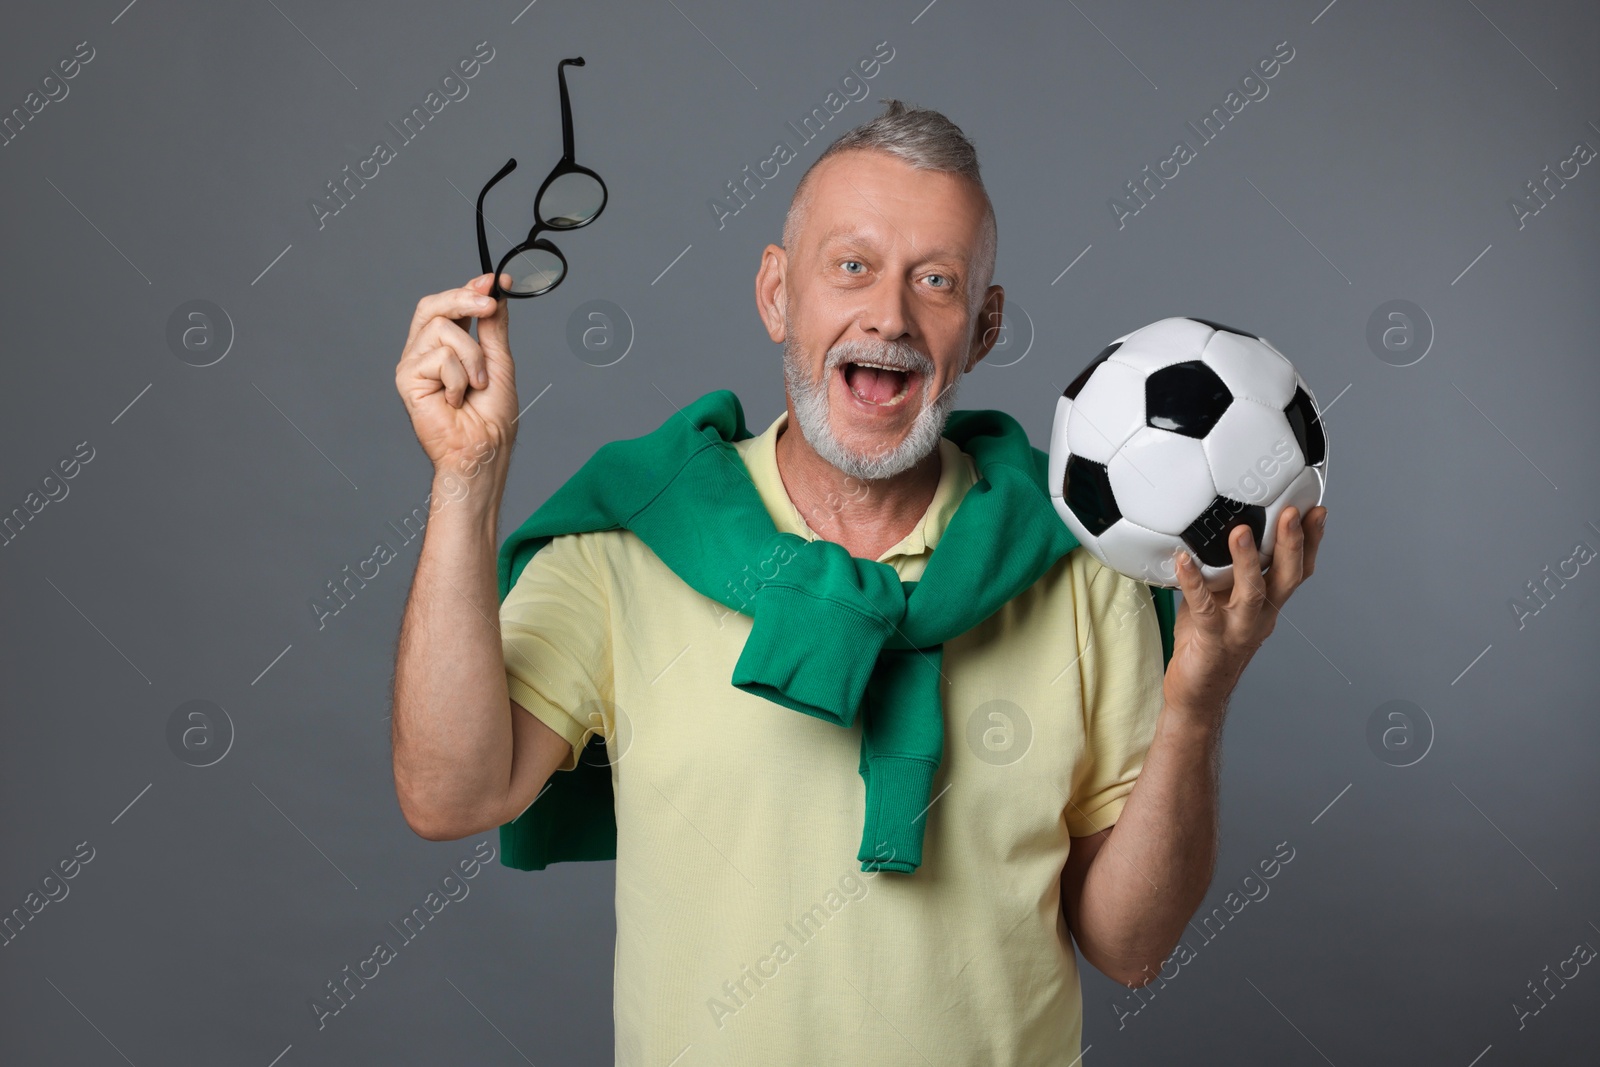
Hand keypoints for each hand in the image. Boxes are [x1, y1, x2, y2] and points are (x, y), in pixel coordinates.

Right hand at [394, 273, 517, 471]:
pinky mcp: (406, 377)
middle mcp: (425, 351)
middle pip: (434, 306)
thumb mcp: (499, 362)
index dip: (469, 288)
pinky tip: (456, 400)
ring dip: (472, 358)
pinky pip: (440, 357)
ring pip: (444, 329)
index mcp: (447, 346)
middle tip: (489, 305)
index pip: (450, 306)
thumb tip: (497, 292)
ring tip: (475, 385)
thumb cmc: (491, 417)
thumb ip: (494, 328)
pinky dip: (459, 379)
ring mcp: (414, 363)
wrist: (483, 448)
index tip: (495, 281)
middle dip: (465, 299)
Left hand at [1162, 505, 1327, 718]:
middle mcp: (1261, 615)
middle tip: (1293, 511)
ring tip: (1240, 531)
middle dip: (1293, 543)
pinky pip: (1204, 609)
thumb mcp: (1219, 597)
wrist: (1197, 693)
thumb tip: (1207, 526)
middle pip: (1288, 577)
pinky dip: (1193, 582)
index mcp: (1269, 603)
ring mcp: (1239, 629)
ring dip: (1247, 560)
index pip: (1298, 569)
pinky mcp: (1212, 640)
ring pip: (1253, 592)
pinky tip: (1182, 561)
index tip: (1316, 509)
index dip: (1311, 541)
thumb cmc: (1206, 641)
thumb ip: (1221, 568)